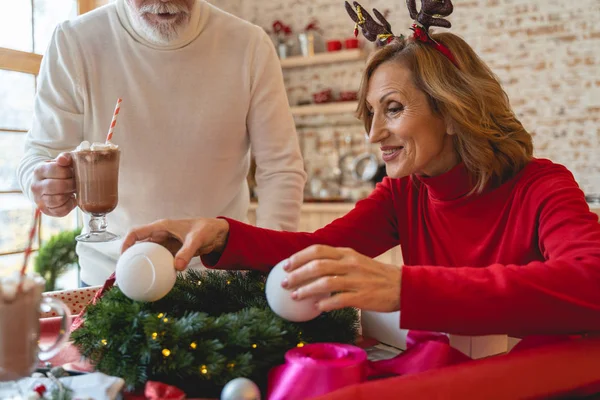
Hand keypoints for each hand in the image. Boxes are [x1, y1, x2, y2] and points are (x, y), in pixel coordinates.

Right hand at [31, 153, 75, 216]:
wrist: (46, 184)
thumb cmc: (58, 171)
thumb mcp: (61, 161)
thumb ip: (65, 157)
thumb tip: (63, 160)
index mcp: (39, 170)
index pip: (56, 170)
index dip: (69, 172)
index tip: (73, 172)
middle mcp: (36, 185)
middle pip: (58, 186)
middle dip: (71, 184)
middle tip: (76, 183)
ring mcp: (39, 199)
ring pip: (58, 199)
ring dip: (69, 195)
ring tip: (72, 190)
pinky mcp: (46, 210)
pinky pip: (61, 210)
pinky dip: (69, 205)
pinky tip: (70, 198)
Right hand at [121, 218, 229, 269]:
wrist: (218, 234)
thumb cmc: (206, 230)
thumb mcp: (196, 240)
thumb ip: (186, 252)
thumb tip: (177, 268)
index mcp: (161, 227)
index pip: (136, 232)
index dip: (126, 243)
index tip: (122, 258)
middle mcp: (161, 235)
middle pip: (139, 245)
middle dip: (130, 257)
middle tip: (125, 273)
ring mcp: (166, 244)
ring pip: (148, 254)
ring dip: (142, 264)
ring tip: (135, 279)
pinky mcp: (172, 252)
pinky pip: (160, 261)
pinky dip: (155, 269)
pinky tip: (154, 280)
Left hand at [281, 245, 401, 312]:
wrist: (403, 286)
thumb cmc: (376, 276)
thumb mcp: (357, 262)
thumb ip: (337, 263)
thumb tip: (311, 270)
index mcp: (347, 253)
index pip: (318, 250)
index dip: (299, 257)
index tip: (285, 265)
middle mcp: (351, 263)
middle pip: (318, 265)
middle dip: (297, 274)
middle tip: (284, 282)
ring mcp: (357, 280)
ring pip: (325, 282)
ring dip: (306, 290)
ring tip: (294, 296)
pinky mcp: (363, 297)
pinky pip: (339, 300)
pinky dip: (325, 304)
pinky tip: (316, 308)